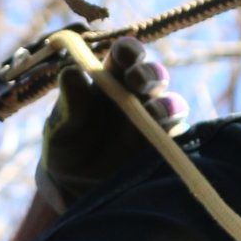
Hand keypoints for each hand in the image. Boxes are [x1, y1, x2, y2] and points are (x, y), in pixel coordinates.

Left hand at [35, 37, 188, 214]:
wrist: (78, 191)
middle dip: (150, 74)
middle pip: (153, 75)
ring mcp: (155, 122)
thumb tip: (70, 72)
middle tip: (139, 81)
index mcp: (110, 80)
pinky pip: (178, 139)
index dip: (130, 50)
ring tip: (154, 113)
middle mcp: (138, 96)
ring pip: (171, 105)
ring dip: (166, 105)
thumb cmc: (67, 149)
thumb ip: (70, 104)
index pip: (125, 56)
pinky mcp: (166, 149)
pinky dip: (174, 136)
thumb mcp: (62, 128)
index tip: (127, 53)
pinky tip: (166, 139)